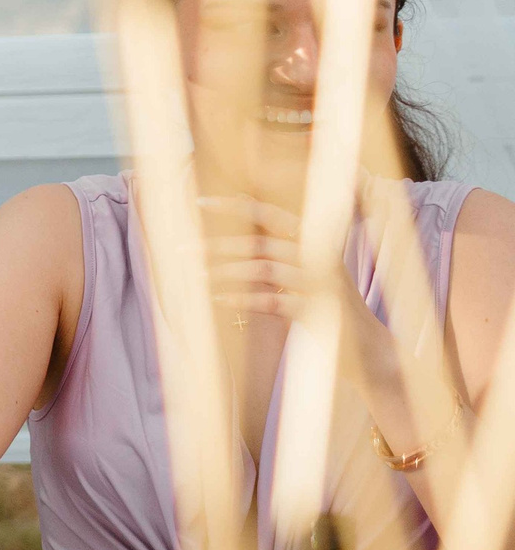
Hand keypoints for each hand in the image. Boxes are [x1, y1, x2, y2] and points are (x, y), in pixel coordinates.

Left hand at [203, 194, 405, 384]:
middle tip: (181, 249)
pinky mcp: (316, 313)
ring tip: (195, 276)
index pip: (271, 215)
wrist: (368, 349)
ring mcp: (319, 286)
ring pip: (264, 269)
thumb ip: (278, 244)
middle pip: (260, 242)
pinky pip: (272, 301)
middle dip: (216, 244)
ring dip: (224, 271)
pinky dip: (241, 299)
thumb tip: (242, 209)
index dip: (234, 205)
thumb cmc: (327, 307)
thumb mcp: (306, 270)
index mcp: (314, 242)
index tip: (197, 200)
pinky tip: (218, 300)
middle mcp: (318, 258)